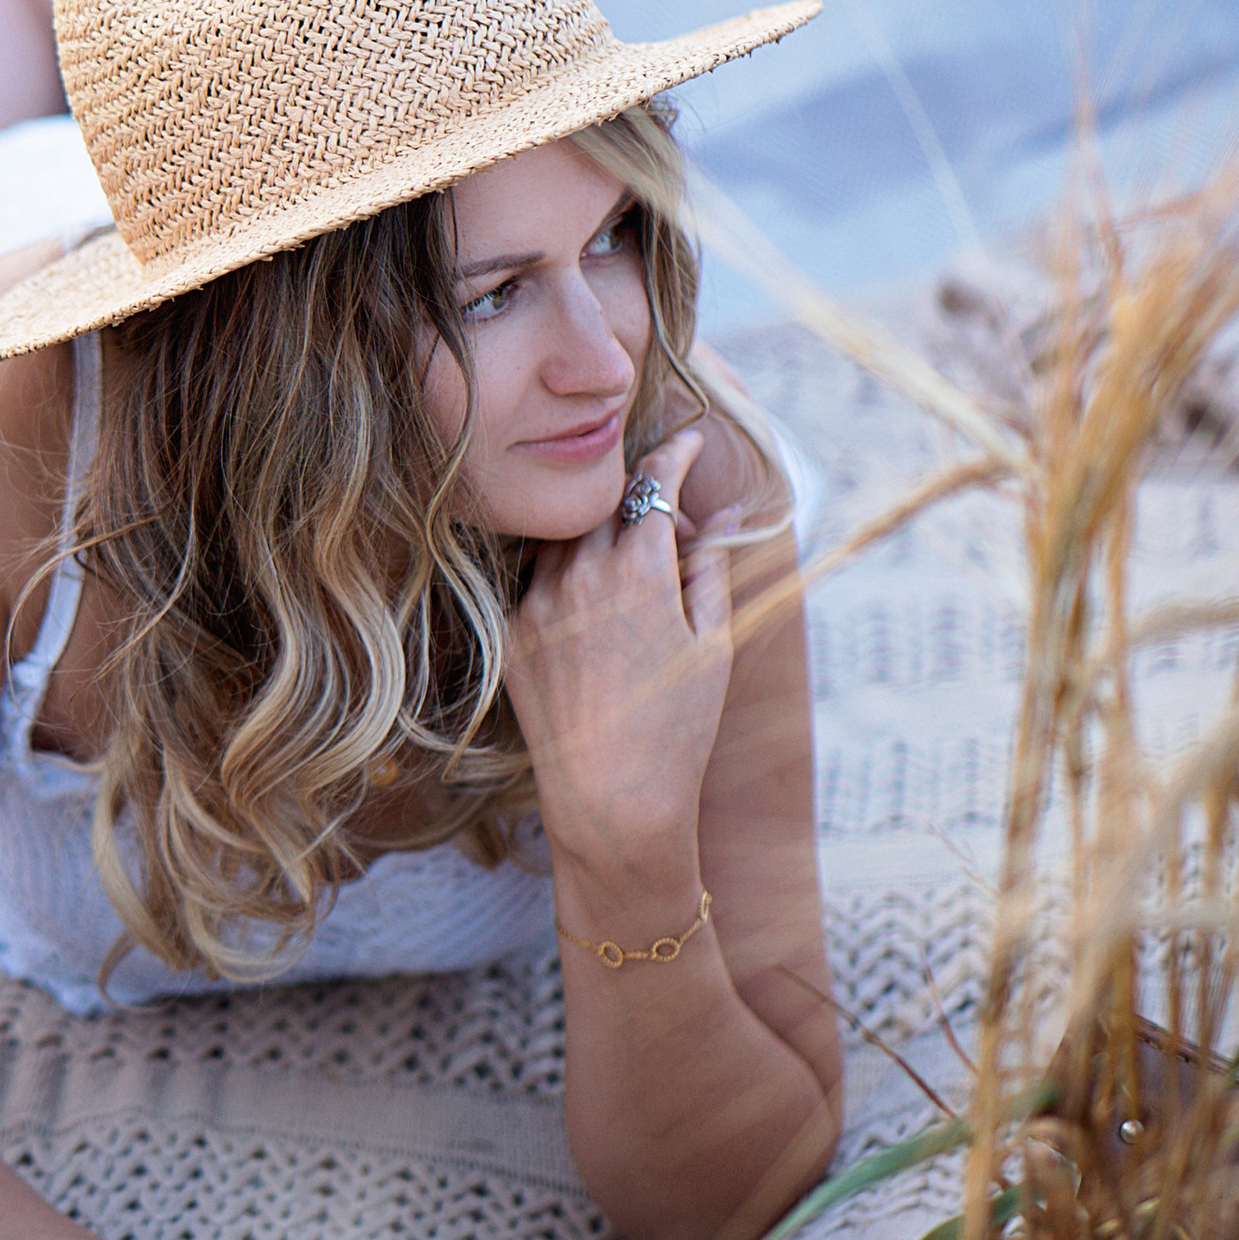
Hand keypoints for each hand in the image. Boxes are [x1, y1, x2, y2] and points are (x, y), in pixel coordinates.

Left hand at [502, 424, 737, 877]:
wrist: (611, 800)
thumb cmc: (677, 728)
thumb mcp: (710, 642)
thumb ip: (711, 567)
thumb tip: (725, 512)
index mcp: (638, 569)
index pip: (654, 483)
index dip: (675, 454)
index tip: (690, 438)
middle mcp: (580, 574)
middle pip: (607, 502)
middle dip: (640, 495)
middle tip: (670, 512)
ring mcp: (538, 601)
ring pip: (567, 537)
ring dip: (599, 534)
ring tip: (634, 565)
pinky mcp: (513, 634)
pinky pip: (538, 580)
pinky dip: (568, 575)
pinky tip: (596, 606)